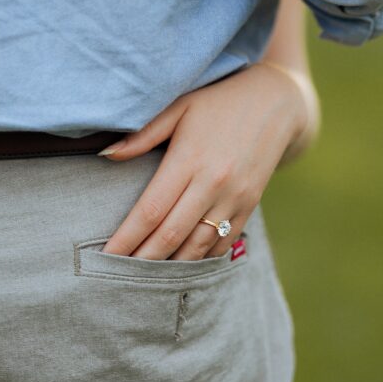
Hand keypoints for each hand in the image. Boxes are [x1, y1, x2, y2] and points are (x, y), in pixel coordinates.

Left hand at [100, 63, 315, 259]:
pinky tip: (178, 267)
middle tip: (115, 278)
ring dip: (169, 266)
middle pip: (171, 235)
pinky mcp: (250, 205)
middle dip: (141, 261)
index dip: (126, 238)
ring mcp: (235, 198)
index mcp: (189, 159)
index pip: (150, 211)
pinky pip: (222, 243)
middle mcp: (213, 184)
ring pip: (197, 246)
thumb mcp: (178, 107)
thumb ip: (142, 134)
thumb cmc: (217, 101)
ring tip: (141, 280)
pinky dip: (199, 260)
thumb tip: (106, 154)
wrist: (277, 102)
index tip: (105, 256)